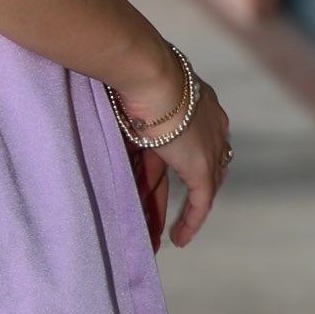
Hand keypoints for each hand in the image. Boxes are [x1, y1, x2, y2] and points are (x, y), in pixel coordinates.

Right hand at [113, 43, 231, 249]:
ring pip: (196, 187)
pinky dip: (190, 221)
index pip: (187, 135)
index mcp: (196, 98)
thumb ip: (127, 105)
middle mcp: (209, 123)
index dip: (172, 157)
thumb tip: (105, 101)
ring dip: (177, 210)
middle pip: (193, 165)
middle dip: (177, 189)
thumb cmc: (132, 73)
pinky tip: (179, 240)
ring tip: (163, 235)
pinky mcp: (202, 167)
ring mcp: (209, 145)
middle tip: (160, 212)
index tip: (158, 172)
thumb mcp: (131, 91)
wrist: (147, 72)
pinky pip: (200, 202)